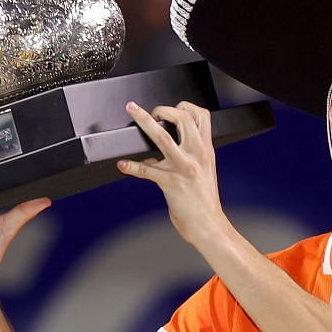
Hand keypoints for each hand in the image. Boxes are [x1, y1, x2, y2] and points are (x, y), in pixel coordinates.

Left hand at [118, 101, 229, 243]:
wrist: (209, 225)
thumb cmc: (204, 201)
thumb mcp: (204, 171)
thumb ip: (189, 157)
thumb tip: (162, 153)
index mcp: (206, 150)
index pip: (202, 116)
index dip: (186, 106)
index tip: (173, 108)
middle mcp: (196, 154)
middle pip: (182, 117)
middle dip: (164, 109)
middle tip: (152, 113)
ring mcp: (183, 167)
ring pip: (161, 137)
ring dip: (144, 120)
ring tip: (133, 113)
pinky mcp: (170, 183)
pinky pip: (146, 171)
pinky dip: (131, 166)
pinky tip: (122, 165)